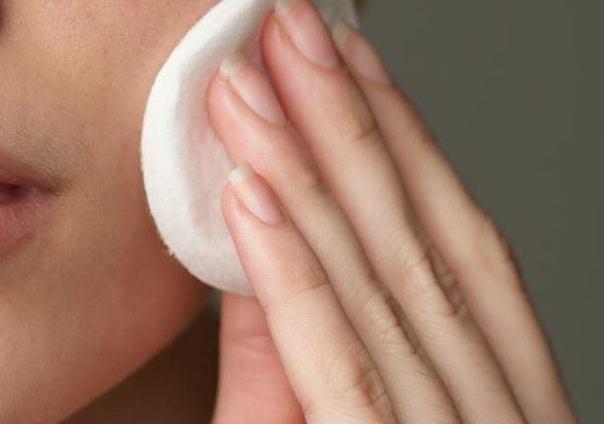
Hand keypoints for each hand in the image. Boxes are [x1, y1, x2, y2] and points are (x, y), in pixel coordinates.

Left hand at [205, 1, 575, 422]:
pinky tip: (251, 194)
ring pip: (381, 283)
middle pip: (421, 244)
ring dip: (306, 171)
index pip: (456, 252)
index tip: (346, 64)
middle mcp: (498, 413)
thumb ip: (289, 363)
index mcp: (499, 401)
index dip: (403, 145)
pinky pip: (343, 367)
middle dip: (351, 125)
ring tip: (246, 86)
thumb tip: (257, 244)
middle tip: (290, 30)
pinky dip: (296, 276)